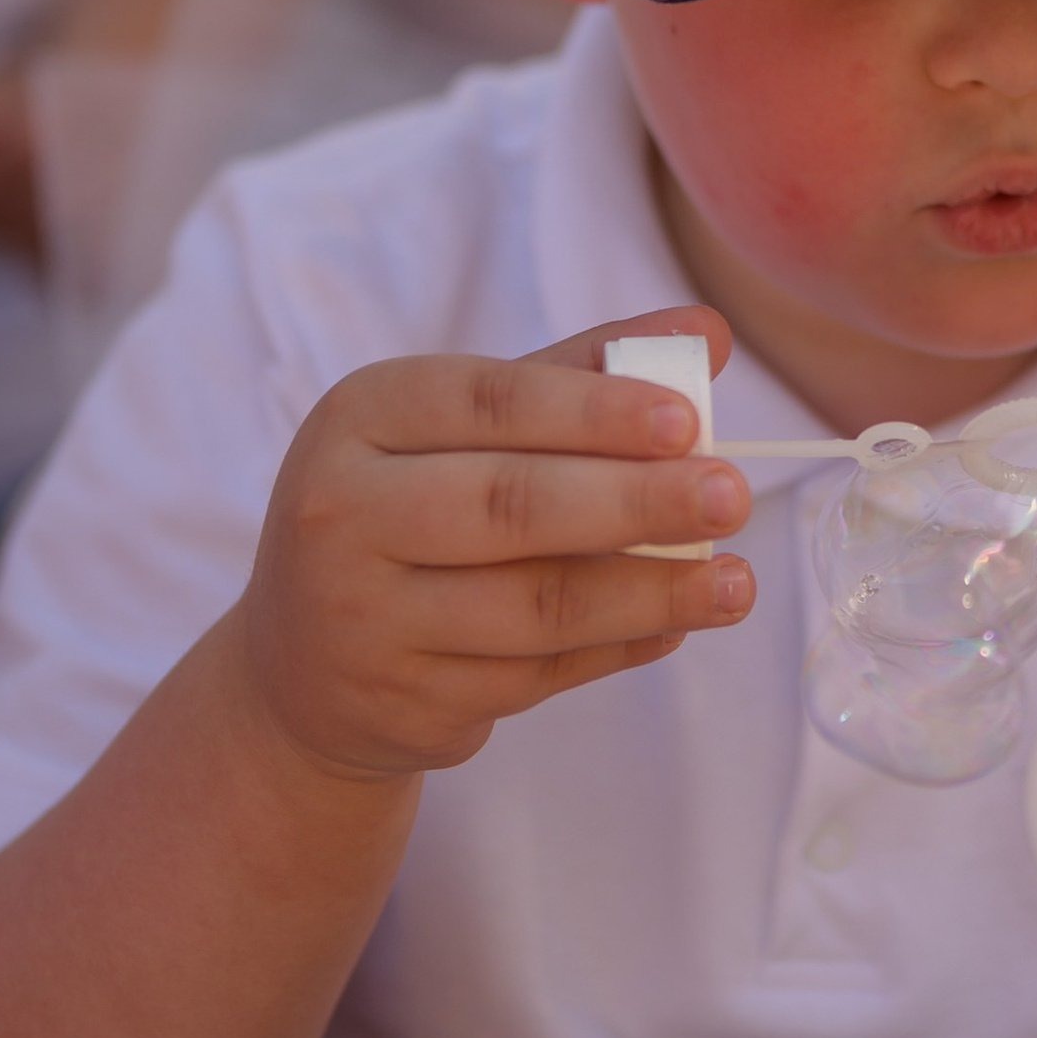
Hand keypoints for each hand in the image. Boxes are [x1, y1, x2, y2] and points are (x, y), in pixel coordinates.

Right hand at [224, 314, 755, 788]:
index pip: (489, 402)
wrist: (301, 668)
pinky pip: (537, 674)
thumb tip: (709, 334)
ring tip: (735, 581)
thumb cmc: (408, 509)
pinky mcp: (405, 704)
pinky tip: (675, 623)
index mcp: (360, 417)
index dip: (594, 410)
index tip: (689, 420)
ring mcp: (367, 621)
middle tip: (732, 496)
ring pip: (535, 606)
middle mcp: (344, 515)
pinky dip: (618, 647)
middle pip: (512, 507)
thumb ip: (579, 374)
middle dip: (636, 501)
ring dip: (651, 593)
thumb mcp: (459, 428)